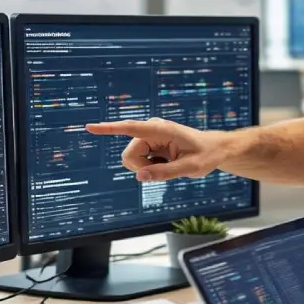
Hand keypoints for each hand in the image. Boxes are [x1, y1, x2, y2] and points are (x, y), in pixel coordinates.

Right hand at [84, 118, 228, 181]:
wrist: (214, 149)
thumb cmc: (206, 155)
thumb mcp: (190, 168)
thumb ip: (165, 173)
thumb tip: (139, 177)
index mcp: (161, 130)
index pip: (131, 128)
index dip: (109, 128)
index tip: (89, 127)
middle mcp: (151, 130)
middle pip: (129, 156)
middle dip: (142, 168)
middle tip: (166, 169)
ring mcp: (148, 137)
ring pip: (132, 161)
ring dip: (147, 168)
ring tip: (169, 164)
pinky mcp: (148, 144)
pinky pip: (139, 162)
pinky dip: (151, 167)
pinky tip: (167, 162)